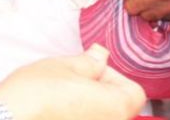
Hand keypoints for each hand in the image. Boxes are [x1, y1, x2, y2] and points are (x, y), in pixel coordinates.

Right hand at [0, 46, 144, 119]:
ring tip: (60, 99)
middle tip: (72, 82)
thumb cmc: (35, 97)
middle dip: (98, 92)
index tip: (92, 71)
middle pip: (116, 108)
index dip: (113, 77)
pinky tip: (54, 112)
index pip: (134, 92)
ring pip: (97, 117)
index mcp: (117, 108)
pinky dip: (73, 117)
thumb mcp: (65, 66)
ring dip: (85, 107)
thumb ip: (90, 62)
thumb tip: (100, 56)